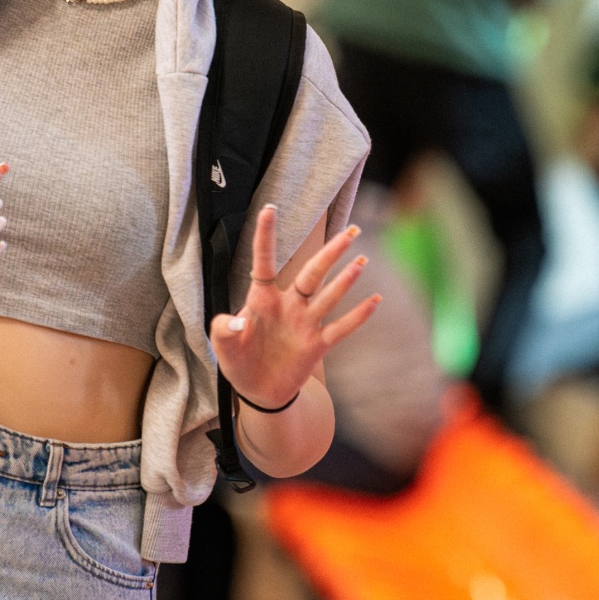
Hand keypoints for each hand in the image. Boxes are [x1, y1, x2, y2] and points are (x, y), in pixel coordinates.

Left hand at [210, 204, 379, 408]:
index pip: (265, 262)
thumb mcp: (223, 347)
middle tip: (351, 230)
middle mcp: (288, 305)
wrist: (258, 391)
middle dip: (331, 253)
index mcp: (261, 299)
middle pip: (312, 273)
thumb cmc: (238, 362)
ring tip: (361, 259)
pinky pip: (340, 328)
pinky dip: (358, 316)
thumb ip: (224, 330)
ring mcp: (305, 323)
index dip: (266, 237)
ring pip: (328, 295)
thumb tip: (237, 320)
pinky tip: (375, 300)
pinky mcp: (317, 344)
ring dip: (345, 279)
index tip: (269, 209)